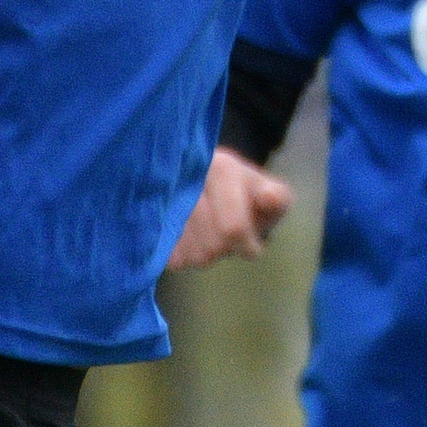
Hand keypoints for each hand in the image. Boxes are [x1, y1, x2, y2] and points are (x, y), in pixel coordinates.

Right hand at [167, 147, 292, 270]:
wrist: (206, 186)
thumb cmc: (245, 197)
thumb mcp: (270, 194)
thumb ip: (277, 197)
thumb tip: (269, 197)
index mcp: (222, 169)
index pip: (233, 228)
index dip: (244, 243)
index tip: (250, 246)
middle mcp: (191, 178)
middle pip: (213, 246)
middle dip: (225, 247)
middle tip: (226, 233)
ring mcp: (166, 197)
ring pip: (192, 254)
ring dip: (204, 251)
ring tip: (207, 232)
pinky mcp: (149, 218)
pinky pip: (172, 257)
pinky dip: (183, 254)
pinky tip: (188, 237)